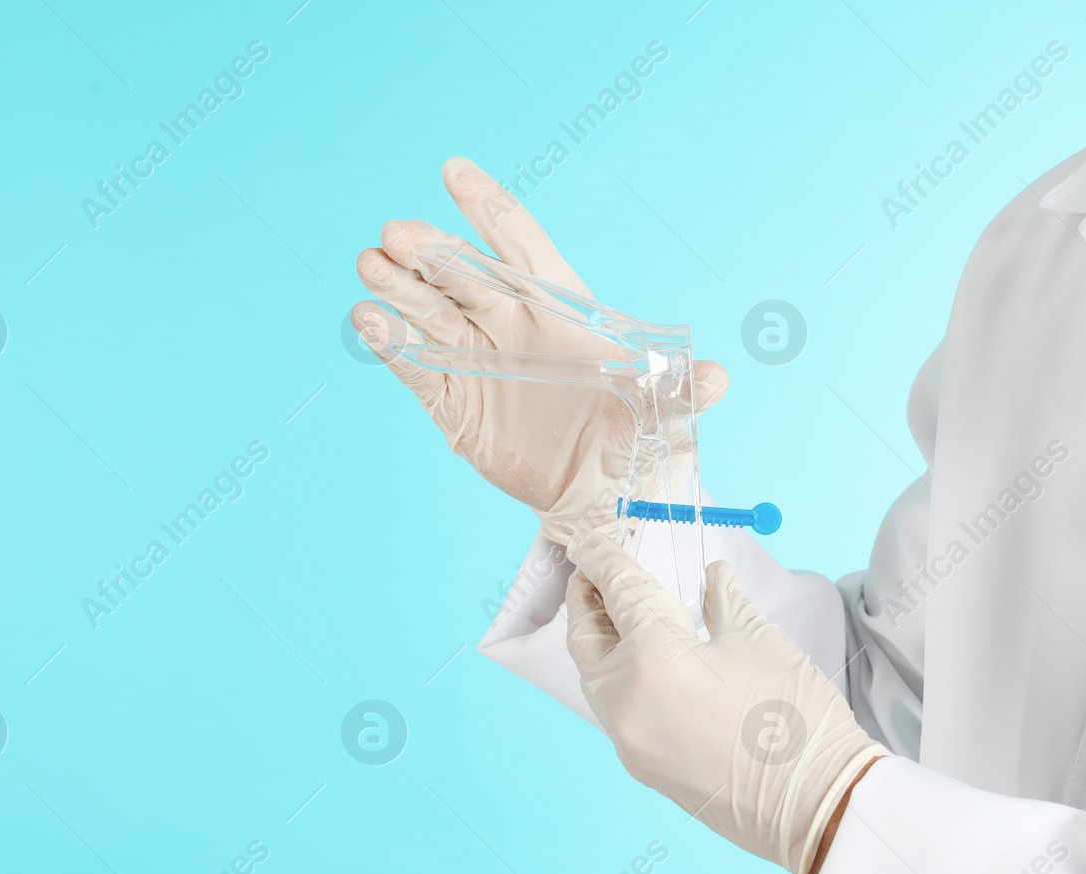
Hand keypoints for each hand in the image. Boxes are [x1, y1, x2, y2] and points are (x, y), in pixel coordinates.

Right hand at [352, 158, 726, 545]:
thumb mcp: (666, 412)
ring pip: (430, 311)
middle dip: (432, 250)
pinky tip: (366, 319)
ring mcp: (477, 358)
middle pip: (464, 274)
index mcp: (559, 308)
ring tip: (370, 263)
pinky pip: (416, 365)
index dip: (488, 207)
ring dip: (399, 286)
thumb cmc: (635, 435)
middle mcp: (511, 322)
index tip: (453, 170)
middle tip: (397, 233)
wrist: (601, 491)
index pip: (519, 244)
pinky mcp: (453, 401)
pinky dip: (390, 343)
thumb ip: (684, 390)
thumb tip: (719, 377)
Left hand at [565, 537, 889, 873]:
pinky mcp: (641, 766)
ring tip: (621, 613)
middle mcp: (625, 700)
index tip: (590, 539)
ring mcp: (629, 740)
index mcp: (653, 658)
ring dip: (601, 641)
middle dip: (588, 600)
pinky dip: (618, 676)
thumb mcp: (762, 644)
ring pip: (594, 677)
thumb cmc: (798, 720)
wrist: (817, 806)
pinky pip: (614, 708)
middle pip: (586, 638)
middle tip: (597, 572)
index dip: (603, 559)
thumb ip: (724, 605)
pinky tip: (646, 662)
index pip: (617, 593)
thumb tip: (712, 575)